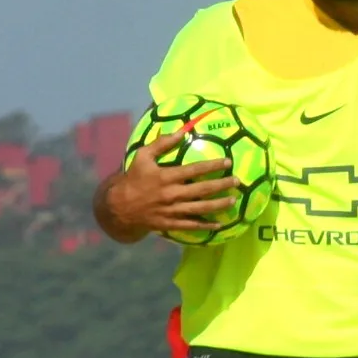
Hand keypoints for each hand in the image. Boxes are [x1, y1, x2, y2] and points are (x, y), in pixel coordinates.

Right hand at [104, 132, 237, 236]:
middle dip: (222, 185)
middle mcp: (172, 194)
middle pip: (202, 189)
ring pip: (201, 208)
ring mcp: (172, 211)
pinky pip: (192, 226)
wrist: (120, 207)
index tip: (228, 162)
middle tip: (237, 181)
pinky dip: (206, 225)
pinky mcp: (171, 224)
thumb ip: (162, 143)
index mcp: (166, 176)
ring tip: (233, 200)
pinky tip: (219, 224)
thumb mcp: (143, 156)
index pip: (195, 170)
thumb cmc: (133, 178)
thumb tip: (182, 131)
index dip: (213, 165)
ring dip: (219, 204)